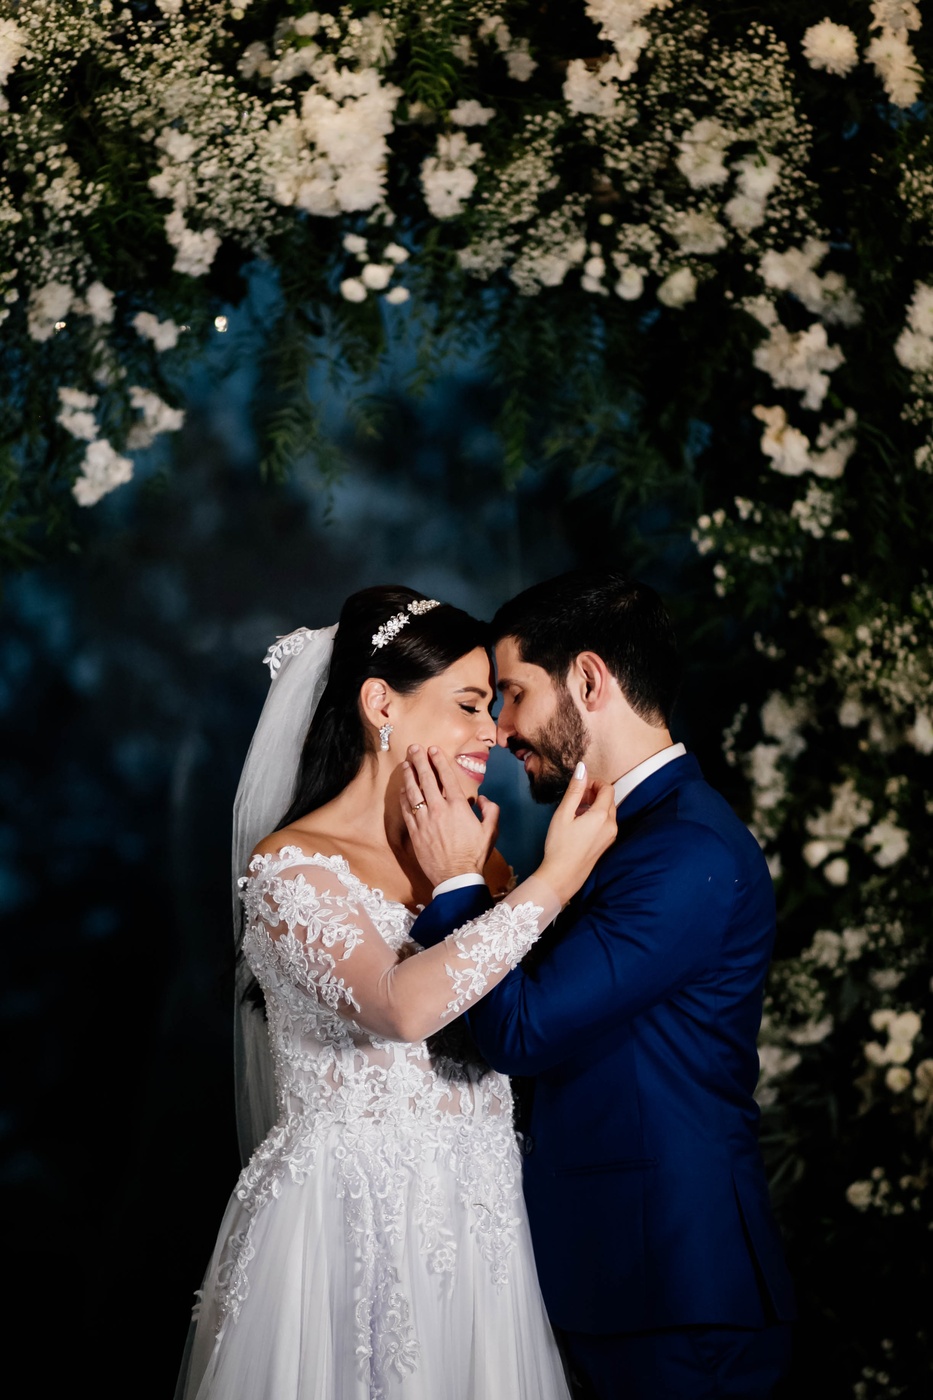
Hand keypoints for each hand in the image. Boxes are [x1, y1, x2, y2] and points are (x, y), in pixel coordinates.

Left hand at [401, 745, 499, 887]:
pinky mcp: (415, 832)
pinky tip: (402, 789)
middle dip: (419, 761)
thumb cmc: (474, 855)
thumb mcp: (491, 831)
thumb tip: (482, 798)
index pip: (446, 778)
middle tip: (414, 748)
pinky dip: (404, 798)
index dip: (439, 761)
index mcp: (458, 807)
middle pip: (426, 780)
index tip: (433, 750)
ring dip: (408, 776)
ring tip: (405, 764)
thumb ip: (490, 810)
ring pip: (413, 793)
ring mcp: (424, 820)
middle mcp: (439, 810)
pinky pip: (406, 810)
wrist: (456, 877)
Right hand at [536, 763, 616, 905]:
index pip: (608, 788)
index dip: (595, 782)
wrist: (562, 876)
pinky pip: (606, 823)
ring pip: (608, 811)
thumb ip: (575, 790)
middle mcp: (612, 825)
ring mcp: (611, 836)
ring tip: (575, 811)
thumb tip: (582, 767)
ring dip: (595, 805)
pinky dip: (596, 817)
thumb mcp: (563, 814)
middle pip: (609, 799)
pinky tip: (580, 824)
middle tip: (575, 797)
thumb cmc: (559, 844)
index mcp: (602, 816)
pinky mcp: (607, 844)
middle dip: (595, 793)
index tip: (579, 786)